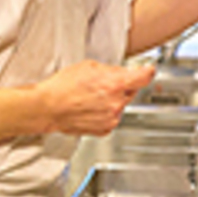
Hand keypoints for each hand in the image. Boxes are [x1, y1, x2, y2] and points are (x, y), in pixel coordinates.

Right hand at [35, 61, 155, 135]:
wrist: (48, 107)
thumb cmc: (63, 86)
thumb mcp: (89, 66)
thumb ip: (110, 70)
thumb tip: (121, 72)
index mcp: (115, 84)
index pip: (143, 77)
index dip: (148, 71)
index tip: (149, 70)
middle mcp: (116, 103)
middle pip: (131, 91)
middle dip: (122, 86)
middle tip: (103, 83)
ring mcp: (111, 119)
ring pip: (120, 105)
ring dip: (112, 100)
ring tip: (91, 96)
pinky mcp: (104, 129)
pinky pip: (111, 118)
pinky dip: (105, 112)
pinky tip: (90, 107)